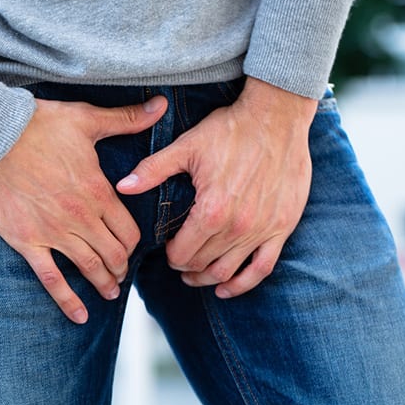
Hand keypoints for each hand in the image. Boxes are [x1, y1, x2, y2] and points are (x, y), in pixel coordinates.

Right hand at [0, 96, 167, 323]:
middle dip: (121, 267)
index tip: (132, 248)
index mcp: (98, 192)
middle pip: (113, 254)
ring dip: (104, 283)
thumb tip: (160, 105)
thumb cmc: (38, 125)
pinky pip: (51, 278)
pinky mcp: (26, 240)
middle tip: (122, 273)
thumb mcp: (86, 119)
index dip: (134, 244)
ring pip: (89, 267)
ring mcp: (53, 232)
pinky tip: (79, 315)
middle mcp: (80, 218)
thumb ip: (126, 119)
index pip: (128, 230)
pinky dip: (67, 299)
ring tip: (110, 293)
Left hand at [117, 78, 316, 297]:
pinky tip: (226, 287)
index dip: (170, 255)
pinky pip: (262, 268)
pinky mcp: (282, 227)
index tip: (166, 249)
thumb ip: (153, 170)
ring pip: (228, 271)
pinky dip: (243, 283)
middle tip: (177, 261)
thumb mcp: (187, 146)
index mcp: (212, 210)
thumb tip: (122, 186)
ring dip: (207, 278)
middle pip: (202, 264)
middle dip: (185, 266)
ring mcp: (262, 230)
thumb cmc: (231, 129)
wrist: (277, 117)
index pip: (182, 253)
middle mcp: (238, 227)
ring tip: (195, 275)